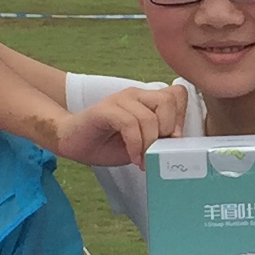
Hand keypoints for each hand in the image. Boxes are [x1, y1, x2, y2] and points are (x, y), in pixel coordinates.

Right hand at [53, 82, 186, 165]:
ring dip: (149, 144)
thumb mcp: (142, 143)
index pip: (178, 94)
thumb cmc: (108, 144)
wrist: (73, 142)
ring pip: (149, 116)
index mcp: (148, 99)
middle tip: (158, 152)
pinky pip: (129, 124)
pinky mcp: (105, 109)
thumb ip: (159, 138)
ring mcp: (120, 100)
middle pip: (168, 101)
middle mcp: (136, 94)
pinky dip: (135, 145)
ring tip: (144, 161)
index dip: (181, 117)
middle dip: (167, 131)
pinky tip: (133, 157)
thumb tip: (178, 147)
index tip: (173, 141)